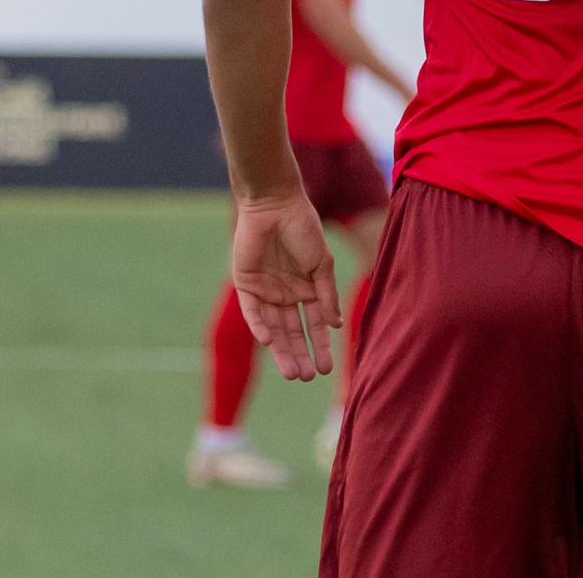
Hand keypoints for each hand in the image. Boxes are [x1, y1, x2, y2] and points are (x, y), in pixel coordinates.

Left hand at [231, 192, 342, 381]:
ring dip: (282, 350)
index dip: (320, 347)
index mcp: (307, 291)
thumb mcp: (322, 264)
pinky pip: (253, 312)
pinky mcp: (246, 285)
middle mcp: (286, 296)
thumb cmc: (303, 229)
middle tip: (306, 377)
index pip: (313, 327)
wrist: (275, 205)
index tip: (327, 369)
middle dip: (299, 356)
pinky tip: (270, 341)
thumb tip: (337, 326)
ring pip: (274, 329)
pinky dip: (260, 327)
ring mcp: (266, 292)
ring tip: (292, 372)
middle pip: (292, 334)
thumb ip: (327, 295)